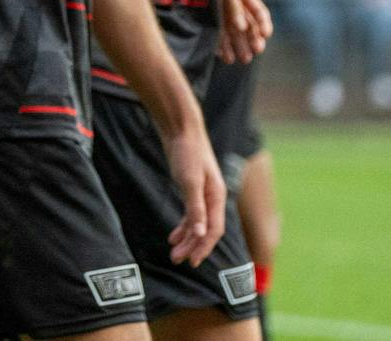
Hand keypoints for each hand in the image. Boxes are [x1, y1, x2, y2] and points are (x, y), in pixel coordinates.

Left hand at [163, 124, 227, 265]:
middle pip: (206, 230)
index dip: (204, 247)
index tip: (192, 261)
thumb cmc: (187, 153)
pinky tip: (174, 234)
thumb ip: (195, 208)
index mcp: (216, 197)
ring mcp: (203, 193)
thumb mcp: (189, 181)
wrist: (181, 129)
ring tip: (174, 252)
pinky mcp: (192, 188)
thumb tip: (202, 233)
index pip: (214, 230)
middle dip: (193, 246)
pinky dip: (184, 225)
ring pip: (198, 223)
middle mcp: (213, 198)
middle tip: (178, 260)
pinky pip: (191, 214)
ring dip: (187, 238)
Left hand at [215, 0, 271, 63]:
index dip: (264, 23)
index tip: (265, 35)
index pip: (259, 11)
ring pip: (236, 34)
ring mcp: (225, 16)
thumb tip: (242, 27)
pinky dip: (224, 48)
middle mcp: (236, 7)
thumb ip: (235, 6)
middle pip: (250, 26)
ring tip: (244, 59)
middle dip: (254, 39)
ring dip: (241, 46)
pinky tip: (226, 56)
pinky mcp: (213, 24)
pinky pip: (221, 38)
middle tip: (257, 50)